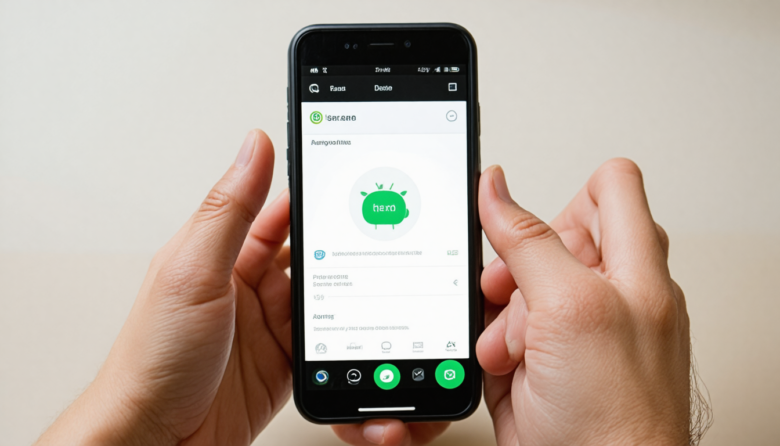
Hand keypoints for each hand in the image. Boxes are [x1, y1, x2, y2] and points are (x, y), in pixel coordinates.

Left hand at [35, 130, 443, 445]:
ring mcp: (269, 326)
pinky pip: (328, 340)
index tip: (354, 179)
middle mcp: (249, 286)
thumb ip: (231, 209)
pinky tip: (364, 328)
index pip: (279, 211)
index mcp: (224, 253)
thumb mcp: (192, 270)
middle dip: (347, 245)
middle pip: (313, 254)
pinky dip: (349, 334)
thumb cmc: (154, 358)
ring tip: (384, 280)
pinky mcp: (285, 363)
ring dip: (352, 292)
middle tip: (385, 233)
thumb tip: (254, 146)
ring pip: (327, 297)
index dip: (316, 195)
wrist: (156, 439)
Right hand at [477, 160, 690, 444]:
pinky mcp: (538, 356)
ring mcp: (569, 326)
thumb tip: (495, 189)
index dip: (565, 195)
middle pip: (544, 238)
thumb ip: (530, 242)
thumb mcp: (571, 309)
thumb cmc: (615, 419)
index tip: (530, 224)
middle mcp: (607, 291)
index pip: (609, 189)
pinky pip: (496, 325)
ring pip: (511, 285)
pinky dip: (490, 344)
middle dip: (518, 270)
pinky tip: (507, 368)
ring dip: (499, 316)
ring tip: (514, 349)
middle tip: (518, 300)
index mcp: (634, 266)